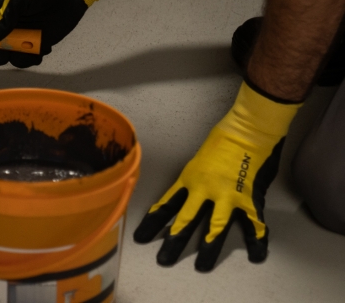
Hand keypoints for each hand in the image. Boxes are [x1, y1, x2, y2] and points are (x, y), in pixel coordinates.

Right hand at [0, 0, 126, 67]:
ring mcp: (22, 35)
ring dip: (10, 57)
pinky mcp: (38, 44)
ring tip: (24, 47)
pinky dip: (30, 59)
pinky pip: (26, 59)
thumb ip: (1, 21)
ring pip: (6, 56)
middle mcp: (7, 25)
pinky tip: (39, 50)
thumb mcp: (18, 0)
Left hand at [133, 82, 300, 271]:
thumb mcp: (197, 161)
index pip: (165, 205)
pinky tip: (256, 256)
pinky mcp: (248, 199)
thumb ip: (195, 181)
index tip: (141, 238)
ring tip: (201, 267)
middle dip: (173, 243)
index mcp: (188, 180)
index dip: (152, 223)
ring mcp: (226, 197)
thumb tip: (192, 194)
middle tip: (163, 260)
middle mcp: (203, 191)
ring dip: (207, 249)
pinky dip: (256, 241)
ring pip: (214, 229)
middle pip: (184, 221)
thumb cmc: (223, 139)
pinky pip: (253, 225)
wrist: (247, 130)